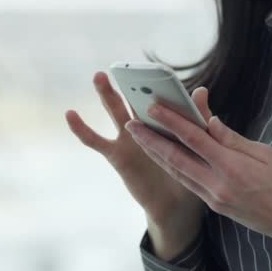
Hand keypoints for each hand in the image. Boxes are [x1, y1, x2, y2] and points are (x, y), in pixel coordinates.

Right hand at [65, 71, 212, 258]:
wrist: (176, 205)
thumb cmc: (187, 172)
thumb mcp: (196, 144)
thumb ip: (197, 119)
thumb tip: (201, 91)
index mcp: (163, 120)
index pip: (159, 96)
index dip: (156, 83)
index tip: (154, 68)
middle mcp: (144, 125)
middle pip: (135, 98)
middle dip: (129, 82)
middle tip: (122, 65)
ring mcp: (128, 138)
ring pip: (116, 112)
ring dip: (107, 95)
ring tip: (99, 76)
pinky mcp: (116, 154)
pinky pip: (95, 140)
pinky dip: (81, 128)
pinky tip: (70, 114)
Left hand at [124, 88, 271, 246]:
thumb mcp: (265, 153)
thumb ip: (232, 138)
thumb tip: (210, 122)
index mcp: (232, 166)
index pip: (194, 138)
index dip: (171, 121)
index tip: (153, 107)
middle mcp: (217, 184)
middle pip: (176, 157)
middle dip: (151, 139)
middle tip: (132, 124)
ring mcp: (213, 197)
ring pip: (177, 172)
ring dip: (156, 154)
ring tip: (140, 138)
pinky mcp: (213, 205)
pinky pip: (187, 182)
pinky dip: (172, 167)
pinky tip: (162, 156)